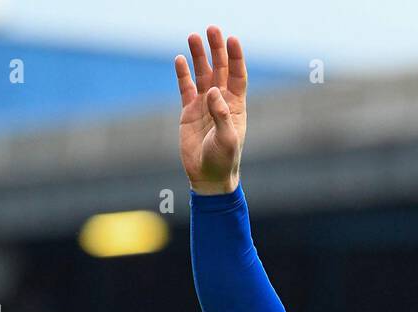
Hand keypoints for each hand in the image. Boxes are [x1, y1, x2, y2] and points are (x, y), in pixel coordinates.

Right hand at [175, 26, 247, 194]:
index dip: (236, 58)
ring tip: (193, 37)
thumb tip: (213, 92)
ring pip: (202, 74)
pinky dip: (183, 74)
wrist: (208, 177)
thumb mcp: (227, 139)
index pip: (237, 76)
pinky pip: (185, 87)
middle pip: (220, 69)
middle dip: (216, 49)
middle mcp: (221, 101)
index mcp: (236, 106)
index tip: (233, 40)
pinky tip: (179, 59)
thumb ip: (221, 115)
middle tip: (212, 29)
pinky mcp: (188, 111)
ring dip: (198, 56)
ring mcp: (204, 105)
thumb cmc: (223, 160)